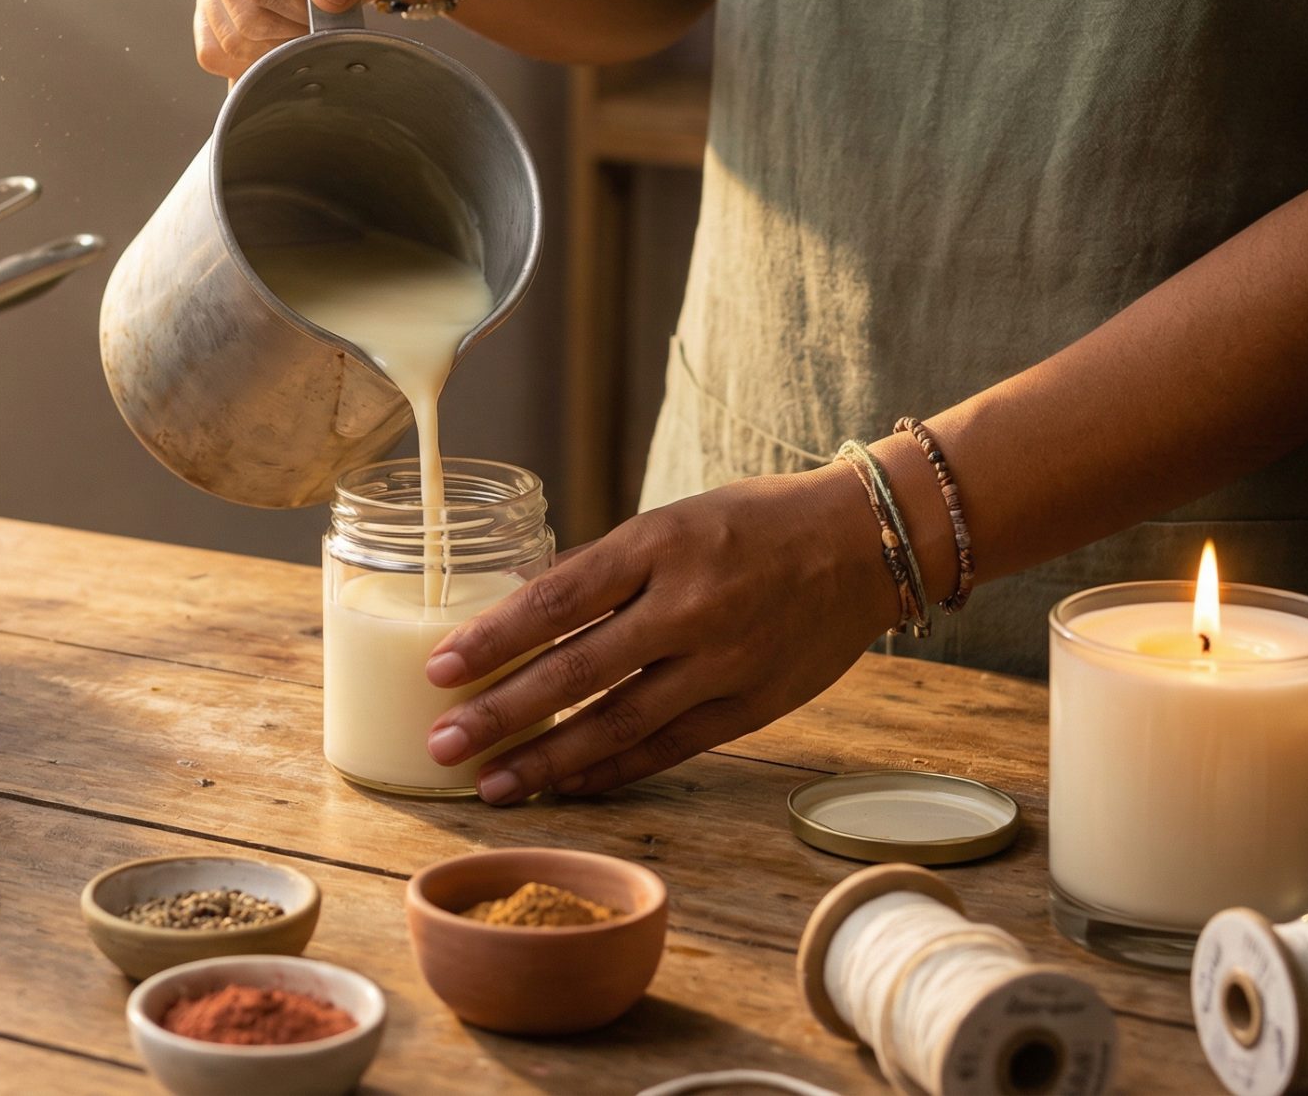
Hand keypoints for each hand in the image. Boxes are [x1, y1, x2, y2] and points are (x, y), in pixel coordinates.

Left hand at [422, 467, 895, 803]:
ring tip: (491, 785)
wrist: (867, 542)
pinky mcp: (754, 705)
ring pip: (619, 723)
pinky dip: (612, 770)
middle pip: (578, 670)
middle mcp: (691, 603)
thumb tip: (522, 619)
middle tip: (443, 745)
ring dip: (547, 759)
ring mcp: (726, 660)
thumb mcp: (673, 522)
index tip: (439, 668)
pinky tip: (565, 785)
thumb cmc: (753, 524)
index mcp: (661, 542)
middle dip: (502, 714)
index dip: (494, 638)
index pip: (558, 597)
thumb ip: (607, 571)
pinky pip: (669, 748)